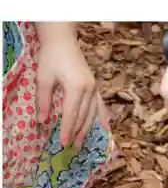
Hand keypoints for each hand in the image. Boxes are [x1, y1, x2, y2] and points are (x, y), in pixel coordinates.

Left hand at [36, 28, 100, 149]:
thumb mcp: (43, 78)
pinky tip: (105, 129)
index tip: (63, 143)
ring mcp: (94, 89)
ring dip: (87, 129)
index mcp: (76, 88)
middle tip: (72, 147)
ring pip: (91, 114)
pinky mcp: (95, 87)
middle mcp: (89, 90)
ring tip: (82, 142)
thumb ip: (44, 101)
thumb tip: (43, 121)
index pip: (71, 114)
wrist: (62, 41)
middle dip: (77, 133)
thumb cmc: (51, 57)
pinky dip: (102, 118)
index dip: (67, 130)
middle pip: (83, 116)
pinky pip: (100, 106)